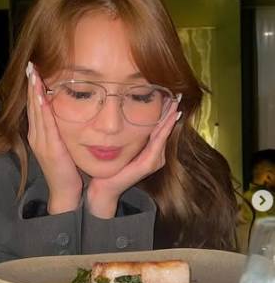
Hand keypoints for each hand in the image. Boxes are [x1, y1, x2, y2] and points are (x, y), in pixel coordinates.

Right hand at [26, 62, 82, 213]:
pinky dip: (42, 106)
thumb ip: (62, 129)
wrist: (65, 192)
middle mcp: (36, 136)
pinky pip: (45, 123)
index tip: (34, 68)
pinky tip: (41, 93)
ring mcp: (41, 142)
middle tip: (31, 63)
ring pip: (36, 111)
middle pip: (32, 105)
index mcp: (40, 134)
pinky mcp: (49, 148)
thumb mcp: (63, 144)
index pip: (35, 106)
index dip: (33, 87)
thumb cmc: (68, 169)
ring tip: (33, 72)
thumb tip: (68, 111)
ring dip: (34, 90)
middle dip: (31, 83)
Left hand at [87, 101, 180, 217]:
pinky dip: (163, 129)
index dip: (166, 112)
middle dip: (171, 111)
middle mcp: (156, 155)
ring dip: (169, 117)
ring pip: (164, 133)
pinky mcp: (148, 165)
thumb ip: (129, 135)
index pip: (160, 127)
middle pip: (165, 129)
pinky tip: (168, 118)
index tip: (171, 95)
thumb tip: (128, 114)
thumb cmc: (111, 167)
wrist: (104, 187)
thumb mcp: (122, 147)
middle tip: (178, 94)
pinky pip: (157, 143)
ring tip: (175, 102)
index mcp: (150, 151)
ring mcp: (154, 161)